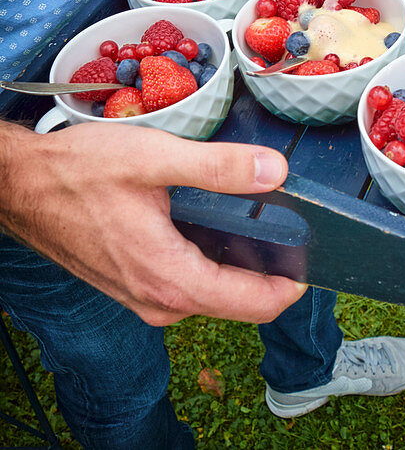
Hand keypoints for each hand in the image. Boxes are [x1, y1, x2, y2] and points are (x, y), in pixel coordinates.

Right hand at [0, 122, 306, 326]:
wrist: (21, 185)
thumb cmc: (78, 171)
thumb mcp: (155, 158)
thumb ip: (220, 167)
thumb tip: (276, 172)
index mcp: (170, 278)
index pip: (254, 304)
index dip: (292, 283)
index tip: (317, 251)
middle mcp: (159, 300)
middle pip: (237, 297)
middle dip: (268, 263)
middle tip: (284, 213)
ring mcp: (144, 295)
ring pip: (211, 285)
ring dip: (235, 254)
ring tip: (248, 206)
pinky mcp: (133, 282)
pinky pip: (186, 277)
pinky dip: (206, 251)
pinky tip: (206, 213)